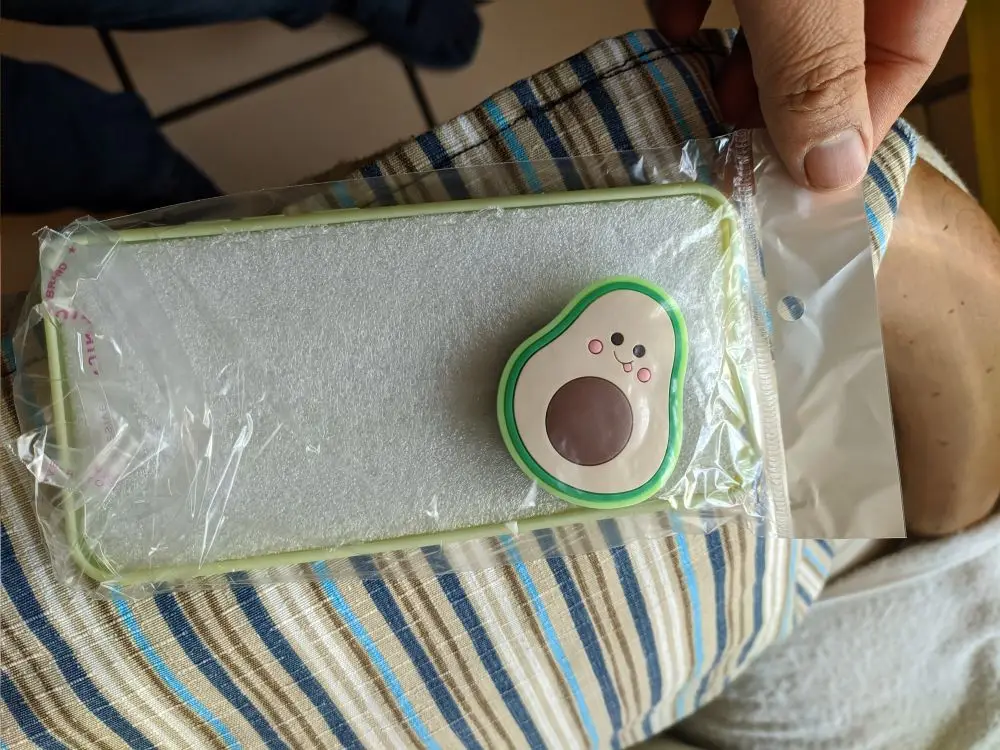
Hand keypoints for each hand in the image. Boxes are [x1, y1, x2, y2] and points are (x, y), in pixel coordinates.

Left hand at [650, 0, 965, 190]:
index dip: (847, 126)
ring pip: (783, 12)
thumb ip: (814, 67)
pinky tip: (676, 18)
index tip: (793, 180)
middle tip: (737, 139)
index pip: (904, 60)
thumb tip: (831, 170)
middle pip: (837, 43)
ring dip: (739, 56)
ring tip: (708, 94)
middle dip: (781, 95)